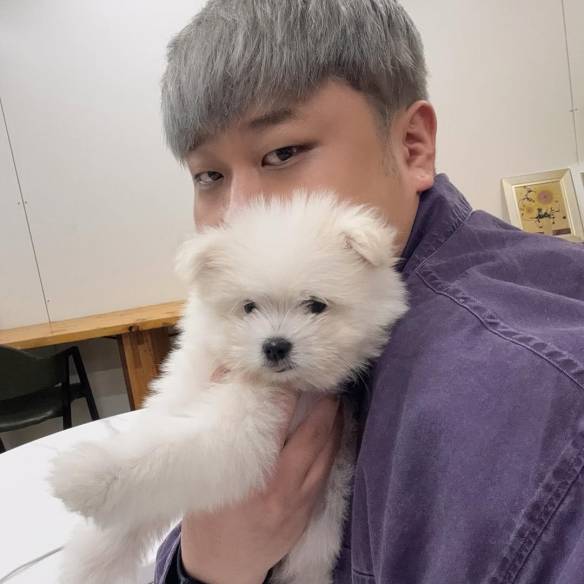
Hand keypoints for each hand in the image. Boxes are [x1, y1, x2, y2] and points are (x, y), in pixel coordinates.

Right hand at [180, 392, 343, 583]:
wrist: (221, 571)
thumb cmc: (206, 520)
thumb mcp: (204, 477)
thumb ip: (218, 428)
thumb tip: (223, 379)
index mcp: (251, 477)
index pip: (278, 425)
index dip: (290, 396)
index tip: (294, 375)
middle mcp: (281, 488)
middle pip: (313, 437)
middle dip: (325, 406)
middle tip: (327, 381)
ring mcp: (299, 502)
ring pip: (327, 453)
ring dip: (335, 424)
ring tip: (336, 399)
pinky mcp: (308, 511)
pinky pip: (327, 471)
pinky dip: (334, 446)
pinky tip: (335, 431)